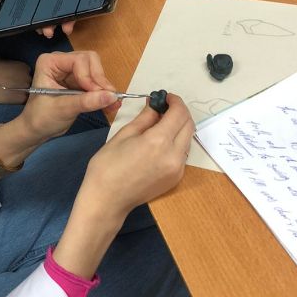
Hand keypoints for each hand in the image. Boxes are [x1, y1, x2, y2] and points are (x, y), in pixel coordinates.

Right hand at [0, 59, 29, 102]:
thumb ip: (5, 61)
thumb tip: (2, 61)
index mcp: (23, 66)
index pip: (27, 73)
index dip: (20, 77)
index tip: (13, 80)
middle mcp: (27, 76)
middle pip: (29, 83)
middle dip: (22, 85)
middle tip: (12, 88)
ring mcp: (26, 87)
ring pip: (28, 93)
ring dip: (21, 93)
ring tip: (10, 95)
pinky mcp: (21, 98)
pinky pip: (24, 101)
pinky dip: (18, 101)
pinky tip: (10, 100)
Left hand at [17, 50, 119, 144]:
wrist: (36, 131)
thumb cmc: (41, 118)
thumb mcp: (63, 109)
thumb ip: (86, 101)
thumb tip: (111, 96)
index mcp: (51, 62)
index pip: (79, 60)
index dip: (91, 76)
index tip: (97, 94)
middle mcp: (62, 62)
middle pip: (91, 61)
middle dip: (100, 80)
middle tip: (109, 98)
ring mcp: (71, 72)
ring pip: (96, 72)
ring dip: (105, 88)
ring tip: (112, 105)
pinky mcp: (79, 83)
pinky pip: (97, 84)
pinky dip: (104, 94)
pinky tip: (110, 106)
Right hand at [51, 95, 193, 278]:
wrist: (107, 200)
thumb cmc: (107, 166)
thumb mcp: (124, 135)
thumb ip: (145, 119)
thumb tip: (155, 106)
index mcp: (158, 141)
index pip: (179, 113)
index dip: (175, 101)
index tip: (165, 97)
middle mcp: (174, 155)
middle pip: (189, 125)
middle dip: (179, 112)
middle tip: (164, 108)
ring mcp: (177, 169)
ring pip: (187, 139)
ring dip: (179, 127)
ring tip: (161, 124)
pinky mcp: (176, 178)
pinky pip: (182, 154)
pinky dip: (176, 142)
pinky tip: (160, 142)